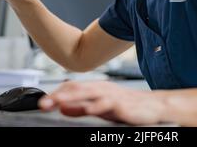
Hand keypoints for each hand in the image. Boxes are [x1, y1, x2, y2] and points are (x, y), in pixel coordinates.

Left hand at [38, 81, 165, 124]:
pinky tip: (88, 109)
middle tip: (43, 103)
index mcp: (96, 88)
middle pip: (77, 89)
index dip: (56, 93)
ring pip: (90, 94)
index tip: (41, 102)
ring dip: (73, 98)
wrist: (155, 106)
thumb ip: (81, 107)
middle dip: (59, 95)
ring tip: (58, 103)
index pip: (72, 87)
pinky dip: (97, 106)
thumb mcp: (101, 107)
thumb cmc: (128, 106)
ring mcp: (113, 96)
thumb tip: (61, 107)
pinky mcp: (123, 105)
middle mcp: (103, 89)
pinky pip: (109, 104)